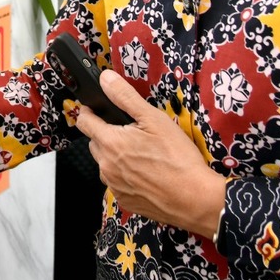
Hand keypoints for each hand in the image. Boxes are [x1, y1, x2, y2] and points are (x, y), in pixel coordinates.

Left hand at [75, 70, 226, 238]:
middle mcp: (106, 166)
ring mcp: (114, 185)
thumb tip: (105, 79)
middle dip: (106, 134)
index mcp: (110, 143)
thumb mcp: (153, 119)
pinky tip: (146, 172)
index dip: (89, 112)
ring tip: (141, 153)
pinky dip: (125, 175)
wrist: (195, 199)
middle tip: (130, 132)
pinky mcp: (124, 200)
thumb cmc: (178, 158)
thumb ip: (125, 97)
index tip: (97, 109)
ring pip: (105, 163)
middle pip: (94, 142)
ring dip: (115, 156)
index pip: (84, 121)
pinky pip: (116, 182)